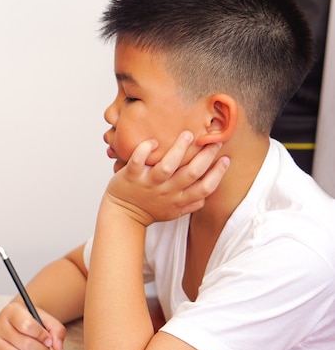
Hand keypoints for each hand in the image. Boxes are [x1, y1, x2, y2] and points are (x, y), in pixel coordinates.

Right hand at [0, 301, 65, 349]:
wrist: (16, 319)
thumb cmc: (29, 319)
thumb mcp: (45, 318)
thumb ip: (56, 330)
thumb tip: (57, 347)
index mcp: (12, 311)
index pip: (27, 325)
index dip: (41, 335)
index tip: (48, 339)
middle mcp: (0, 324)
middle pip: (24, 343)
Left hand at [105, 131, 229, 225]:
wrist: (123, 215)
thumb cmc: (150, 211)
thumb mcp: (173, 212)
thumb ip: (190, 205)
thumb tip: (207, 197)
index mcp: (179, 199)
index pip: (205, 188)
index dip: (218, 174)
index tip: (226, 159)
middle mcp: (166, 191)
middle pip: (191, 174)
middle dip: (205, 156)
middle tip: (213, 140)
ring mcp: (149, 183)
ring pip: (167, 166)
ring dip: (178, 150)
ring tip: (188, 134)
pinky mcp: (131, 176)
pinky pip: (138, 161)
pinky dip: (145, 150)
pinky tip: (153, 141)